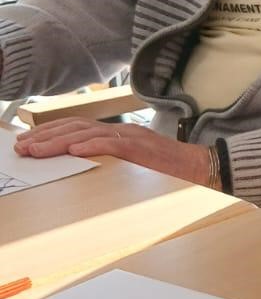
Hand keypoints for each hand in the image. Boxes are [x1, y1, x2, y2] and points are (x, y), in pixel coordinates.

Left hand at [12, 119, 208, 185]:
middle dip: (45, 137)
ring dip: (58, 142)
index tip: (28, 142)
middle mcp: (121, 131)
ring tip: (37, 150)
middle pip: (76, 127)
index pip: (77, 127)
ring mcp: (131, 137)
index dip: (50, 132)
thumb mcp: (133, 163)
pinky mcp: (142, 148)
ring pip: (87, 134)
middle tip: (22, 147)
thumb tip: (81, 165)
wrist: (201, 167)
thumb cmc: (168, 171)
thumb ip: (111, 159)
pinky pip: (113, 145)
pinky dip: (92, 146)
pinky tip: (73, 150)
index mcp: (117, 134)